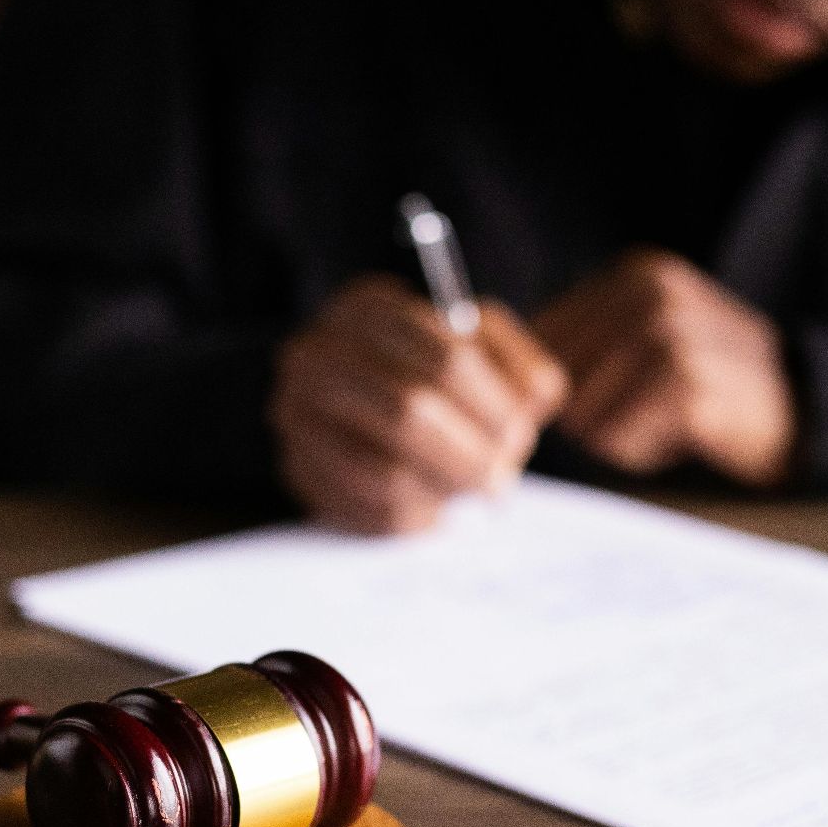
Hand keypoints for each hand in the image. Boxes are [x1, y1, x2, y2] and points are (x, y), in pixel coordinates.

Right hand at [271, 274, 565, 533]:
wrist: (358, 402)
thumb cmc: (436, 374)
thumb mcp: (483, 349)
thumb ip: (518, 365)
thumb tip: (531, 403)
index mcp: (368, 308)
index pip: (446, 358)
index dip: (494, 407)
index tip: (519, 435)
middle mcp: (316, 354)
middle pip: (409, 412)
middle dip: (469, 455)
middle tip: (501, 480)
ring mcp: (296, 414)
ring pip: (384, 472)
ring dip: (442, 491)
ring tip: (468, 492)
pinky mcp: (296, 468)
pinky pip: (364, 510)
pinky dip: (414, 518)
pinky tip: (434, 507)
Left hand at [534, 248, 795, 486]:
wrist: (802, 408)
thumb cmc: (710, 383)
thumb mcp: (652, 336)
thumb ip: (587, 341)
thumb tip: (505, 372)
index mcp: (635, 274)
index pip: (543, 334)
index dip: (553, 383)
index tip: (591, 401)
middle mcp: (650, 292)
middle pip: (556, 376)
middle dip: (585, 411)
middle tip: (640, 415)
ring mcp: (670, 334)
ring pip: (583, 410)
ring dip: (613, 435)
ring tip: (663, 422)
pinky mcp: (685, 383)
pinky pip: (618, 437)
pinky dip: (639, 451)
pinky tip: (680, 436)